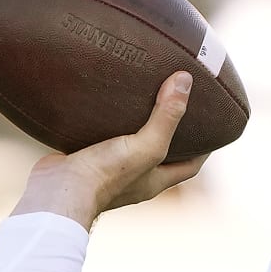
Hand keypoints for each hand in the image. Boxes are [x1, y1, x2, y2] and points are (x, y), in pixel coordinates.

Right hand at [11, 70, 206, 227]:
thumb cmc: (107, 174)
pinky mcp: (86, 161)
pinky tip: (103, 106)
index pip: (190, 166)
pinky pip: (101, 141)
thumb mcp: (147, 144)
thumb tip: (186, 80)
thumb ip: (167, 115)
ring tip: (141, 100)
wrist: (58, 191)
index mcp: (156, 181)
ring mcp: (109, 172)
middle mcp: (136, 179)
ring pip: (130, 147)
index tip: (212, 128)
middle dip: (171, 136)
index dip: (204, 150)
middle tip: (176, 107)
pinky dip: (106, 126)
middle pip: (162, 156)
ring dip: (136, 128)